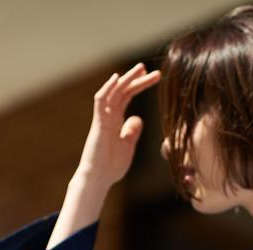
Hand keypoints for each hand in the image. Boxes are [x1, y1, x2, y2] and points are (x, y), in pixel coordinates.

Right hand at [77, 62, 161, 187]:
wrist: (99, 178)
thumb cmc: (111, 165)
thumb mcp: (127, 146)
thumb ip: (132, 131)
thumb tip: (138, 118)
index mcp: (116, 120)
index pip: (128, 96)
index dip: (139, 85)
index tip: (153, 76)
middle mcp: (109, 115)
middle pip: (123, 90)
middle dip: (136, 78)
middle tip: (149, 67)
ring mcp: (103, 118)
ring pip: (113, 92)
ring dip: (126, 79)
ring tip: (140, 68)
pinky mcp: (98, 123)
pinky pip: (100, 101)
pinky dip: (108, 88)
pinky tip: (117, 78)